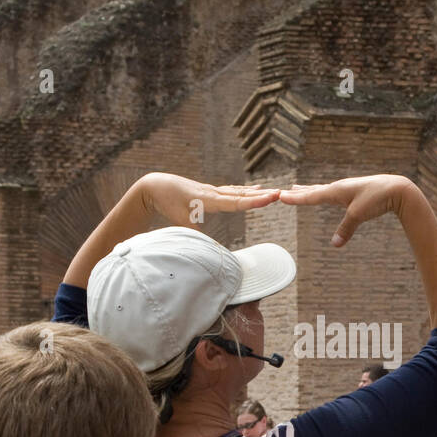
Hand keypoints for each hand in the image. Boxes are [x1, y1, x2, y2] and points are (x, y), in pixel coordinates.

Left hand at [135, 173, 279, 227]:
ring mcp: (214, 191)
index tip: (269, 198)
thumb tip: (211, 250)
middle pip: (242, 194)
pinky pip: (233, 191)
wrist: (156, 186)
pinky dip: (246, 190)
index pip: (235, 201)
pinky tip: (256, 188)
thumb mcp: (180, 220)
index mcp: (208, 199)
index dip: (253, 201)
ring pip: (239, 192)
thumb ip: (196, 234)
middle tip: (280, 194)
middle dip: (261, 195)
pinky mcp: (211, 192)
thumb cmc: (168, 202)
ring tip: (274, 192)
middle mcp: (214, 193)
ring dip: (257, 193)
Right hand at [278, 175, 415, 246]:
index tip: (281, 197)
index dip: (296, 198)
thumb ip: (345, 229)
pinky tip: (326, 194)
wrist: (396, 189)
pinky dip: (323, 192)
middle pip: (314, 190)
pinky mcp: (355, 192)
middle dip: (300, 193)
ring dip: (310, 190)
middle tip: (285, 191)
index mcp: (336, 191)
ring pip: (323, 189)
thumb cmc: (377, 198)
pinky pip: (333, 192)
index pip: (311, 196)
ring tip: (299, 188)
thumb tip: (334, 245)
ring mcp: (347, 189)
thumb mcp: (358, 215)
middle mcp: (339, 187)